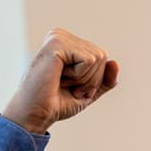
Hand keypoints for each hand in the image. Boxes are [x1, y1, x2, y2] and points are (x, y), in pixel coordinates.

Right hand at [1, 28, 118, 133]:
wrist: (36, 115)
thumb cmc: (57, 103)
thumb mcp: (89, 92)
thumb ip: (105, 80)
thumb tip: (115, 62)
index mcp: (67, 43)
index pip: (102, 57)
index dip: (93, 79)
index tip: (72, 87)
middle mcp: (61, 36)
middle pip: (102, 56)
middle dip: (90, 79)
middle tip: (67, 86)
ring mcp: (58, 37)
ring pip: (98, 58)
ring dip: (84, 79)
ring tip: (62, 82)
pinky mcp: (56, 44)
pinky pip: (89, 60)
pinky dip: (79, 77)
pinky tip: (58, 78)